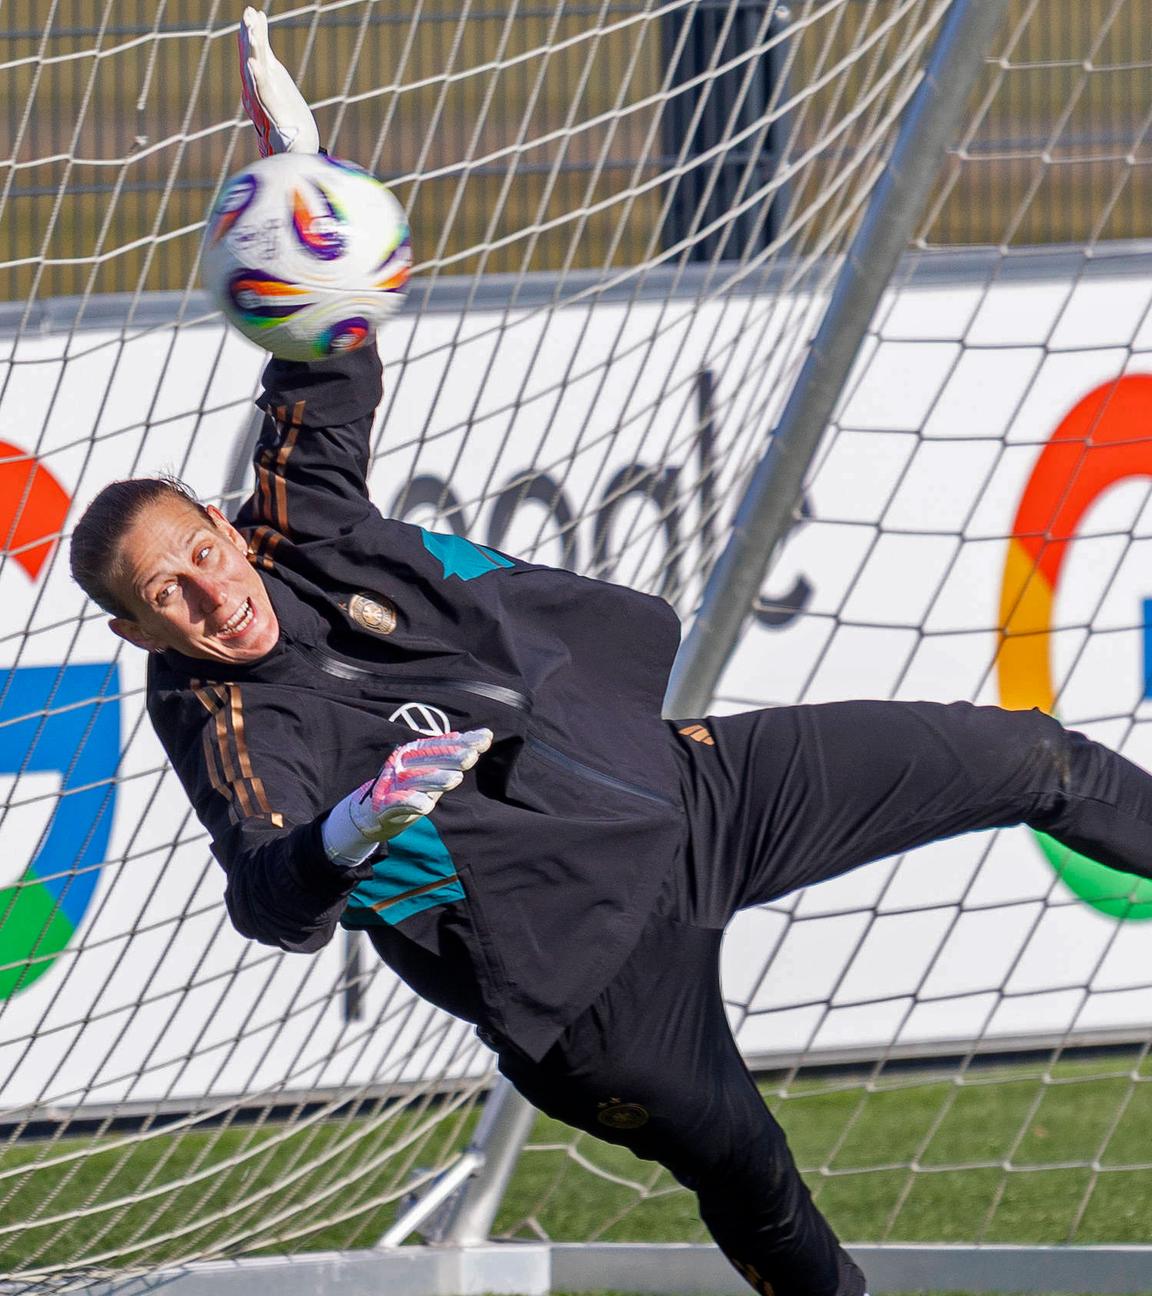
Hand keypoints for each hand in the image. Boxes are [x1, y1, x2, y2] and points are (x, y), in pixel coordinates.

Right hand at [238, 7, 319, 155]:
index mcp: (267, 81)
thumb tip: (266, 63)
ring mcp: (265, 99)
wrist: (296, 151)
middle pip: (254, 55)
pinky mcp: (272, 111)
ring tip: (250, 31)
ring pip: (256, 70)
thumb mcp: (281, 94)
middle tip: (248, 12)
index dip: (254, 33)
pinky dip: (256, 77)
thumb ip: (273, 77)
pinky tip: (252, 63)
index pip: (258, 52)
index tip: (254, 12)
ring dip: (253, 50)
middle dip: (251, 33)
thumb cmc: (289, 124)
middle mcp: (262, 87)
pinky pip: (262, 92)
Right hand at [351, 729, 493, 840]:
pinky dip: (411, 803)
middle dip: (452, 757)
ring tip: (456, 779)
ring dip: (436, 779)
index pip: (442, 745)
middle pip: (431, 759)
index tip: (485, 738)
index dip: (464, 741)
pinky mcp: (384, 805)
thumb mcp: (432, 770)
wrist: (373, 812)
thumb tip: (484, 736)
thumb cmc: (409, 787)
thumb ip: (454, 756)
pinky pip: (398, 802)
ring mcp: (394, 784)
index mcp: (415, 753)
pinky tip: (426, 806)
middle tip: (472, 756)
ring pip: (417, 780)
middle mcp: (404, 764)